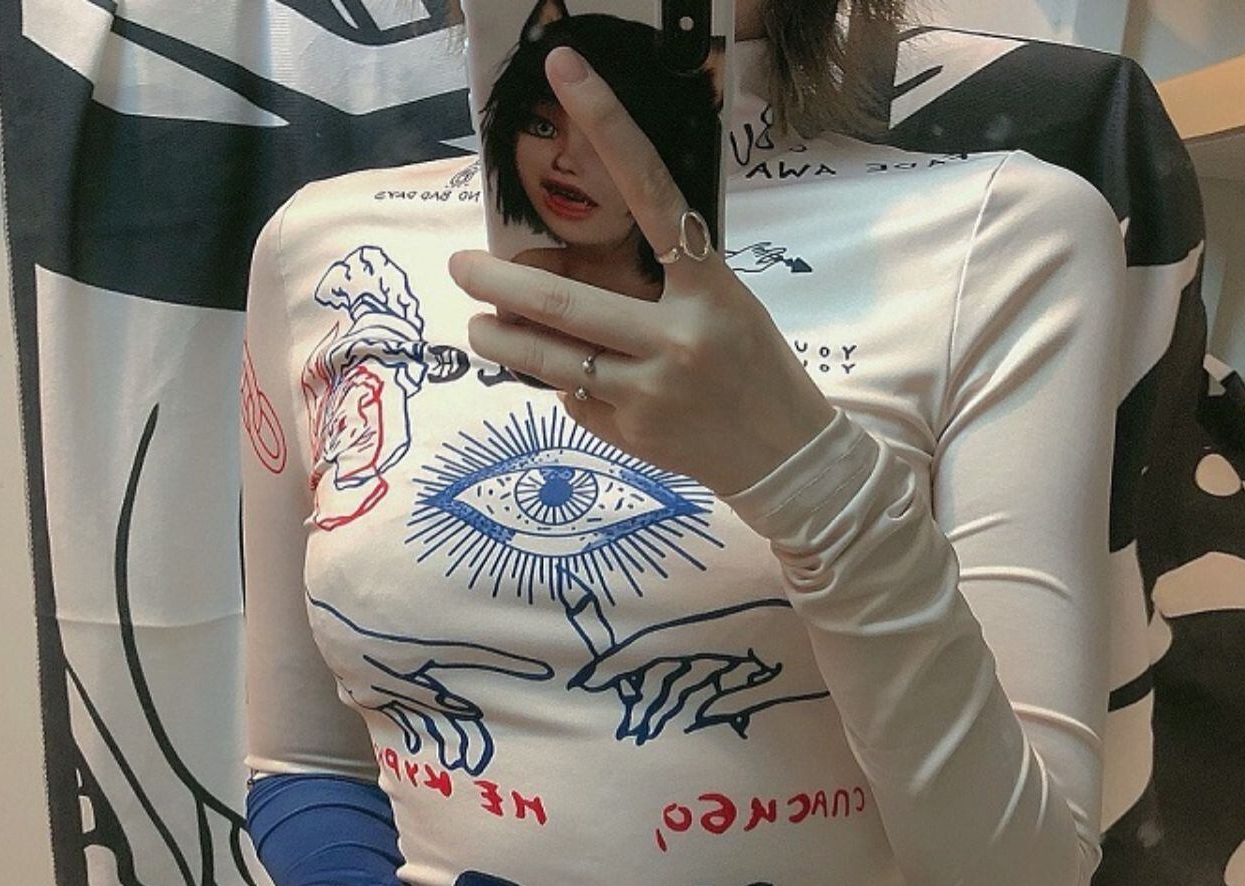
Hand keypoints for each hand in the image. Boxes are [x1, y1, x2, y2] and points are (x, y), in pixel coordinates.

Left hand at [447, 45, 835, 499]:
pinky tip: (577, 383)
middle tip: (459, 266)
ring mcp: (649, 392)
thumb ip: (660, 284)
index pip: (652, 192)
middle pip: (564, 305)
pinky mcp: (631, 434)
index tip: (566, 72)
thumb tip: (566, 273)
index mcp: (709, 287)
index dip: (610, 127)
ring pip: (551, 361)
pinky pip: (576, 399)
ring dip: (503, 342)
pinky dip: (568, 386)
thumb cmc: (753, 365)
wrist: (785, 453)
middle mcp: (676, 337)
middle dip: (499, 283)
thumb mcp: (723, 305)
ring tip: (478, 327)